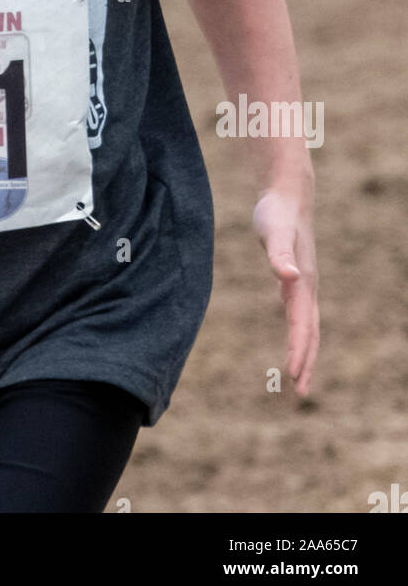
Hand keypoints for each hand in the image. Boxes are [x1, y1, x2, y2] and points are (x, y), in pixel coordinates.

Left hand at [253, 187, 318, 396]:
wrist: (287, 194)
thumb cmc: (277, 213)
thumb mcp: (275, 232)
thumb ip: (280, 254)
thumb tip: (288, 276)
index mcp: (302, 282)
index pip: (302, 324)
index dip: (299, 350)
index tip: (294, 375)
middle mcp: (307, 286)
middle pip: (310, 331)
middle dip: (307, 361)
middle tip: (301, 391)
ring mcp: (303, 282)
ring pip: (307, 323)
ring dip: (305, 349)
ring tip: (298, 374)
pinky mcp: (295, 276)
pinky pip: (299, 310)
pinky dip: (298, 329)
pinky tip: (293, 335)